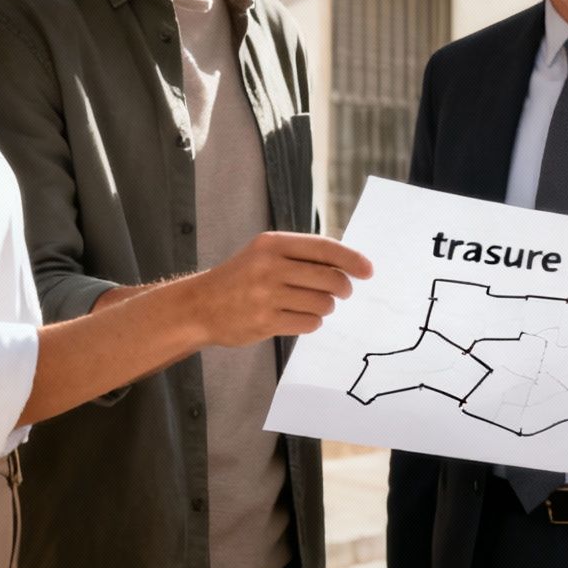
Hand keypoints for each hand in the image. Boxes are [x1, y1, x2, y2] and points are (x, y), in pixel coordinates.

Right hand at [197, 232, 371, 346]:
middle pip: (330, 278)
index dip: (352, 260)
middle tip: (342, 293)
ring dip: (325, 307)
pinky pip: (309, 324)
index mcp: (273, 244)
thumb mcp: (264, 254)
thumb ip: (300, 255)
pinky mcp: (265, 322)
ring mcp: (266, 295)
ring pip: (322, 303)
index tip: (368, 270)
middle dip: (343, 289)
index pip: (325, 248)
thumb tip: (347, 264)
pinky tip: (300, 318)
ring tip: (312, 305)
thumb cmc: (240, 278)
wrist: (199, 306)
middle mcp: (270, 266)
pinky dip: (311, 322)